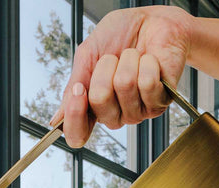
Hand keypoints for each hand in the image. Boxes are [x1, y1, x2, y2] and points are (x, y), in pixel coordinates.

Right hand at [59, 6, 192, 147]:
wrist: (152, 21)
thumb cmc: (121, 36)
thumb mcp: (87, 55)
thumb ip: (73, 86)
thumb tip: (58, 118)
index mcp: (93, 106)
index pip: (78, 135)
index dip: (75, 115)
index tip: (79, 91)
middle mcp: (115, 114)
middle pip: (99, 100)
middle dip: (104, 68)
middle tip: (113, 59)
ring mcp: (138, 111)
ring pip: (124, 86)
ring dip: (127, 61)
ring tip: (133, 57)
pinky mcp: (160, 102)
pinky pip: (147, 82)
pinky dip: (147, 62)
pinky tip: (150, 61)